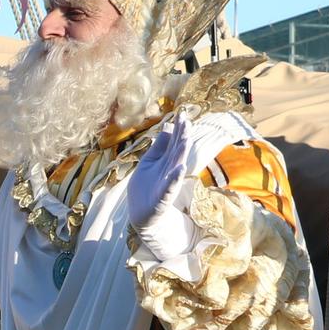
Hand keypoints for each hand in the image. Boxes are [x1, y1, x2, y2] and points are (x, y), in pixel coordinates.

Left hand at [126, 113, 198, 260]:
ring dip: (180, 153)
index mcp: (165, 162)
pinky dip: (174, 179)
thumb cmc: (147, 187)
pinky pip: (169, 188)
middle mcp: (168, 171)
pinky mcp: (162, 199)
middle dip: (181, 138)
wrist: (142, 214)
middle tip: (187, 122)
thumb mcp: (150, 163)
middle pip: (176, 152)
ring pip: (175, 167)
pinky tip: (179, 169)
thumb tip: (166, 128)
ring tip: (184, 139)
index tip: (182, 115)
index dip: (177, 130)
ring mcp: (166, 185)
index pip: (173, 143)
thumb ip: (159, 147)